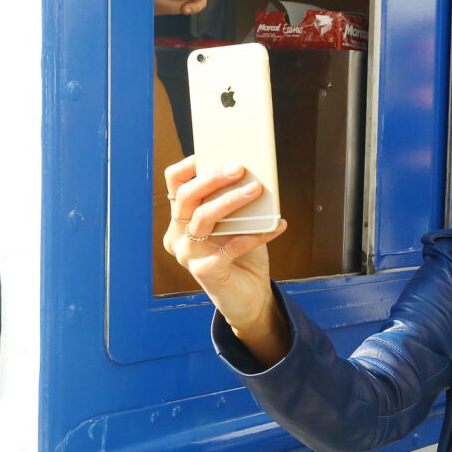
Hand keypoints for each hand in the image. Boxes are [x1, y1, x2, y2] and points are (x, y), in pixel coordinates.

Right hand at [164, 156, 289, 360]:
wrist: (249, 298)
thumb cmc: (242, 257)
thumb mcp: (238, 225)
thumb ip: (236, 204)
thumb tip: (252, 174)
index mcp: (180, 221)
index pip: (174, 186)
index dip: (188, 167)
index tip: (209, 153)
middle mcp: (177, 237)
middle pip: (187, 198)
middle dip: (213, 178)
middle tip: (240, 168)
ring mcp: (187, 255)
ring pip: (203, 217)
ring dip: (232, 200)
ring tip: (257, 189)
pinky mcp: (205, 272)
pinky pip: (231, 245)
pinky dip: (255, 233)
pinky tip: (276, 225)